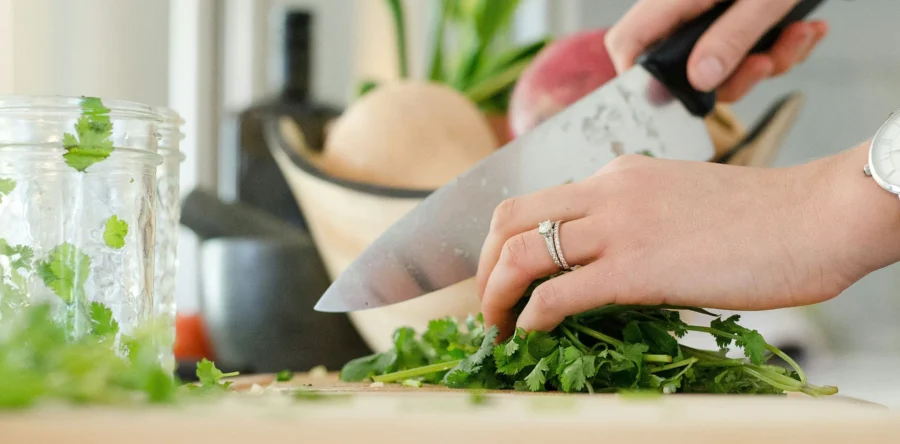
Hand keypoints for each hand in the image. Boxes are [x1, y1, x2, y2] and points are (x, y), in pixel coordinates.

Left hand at [476, 143, 899, 338]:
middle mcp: (606, 191)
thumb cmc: (759, 218)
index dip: (504, 241)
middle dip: (484, 266)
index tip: (503, 276)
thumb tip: (602, 264)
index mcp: (617, 175)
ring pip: (521, 253)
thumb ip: (634, 220)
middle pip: (509, 219)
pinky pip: (558, 294)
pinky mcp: (636, 268)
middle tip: (487, 304)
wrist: (814, 217)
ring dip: (496, 295)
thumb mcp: (678, 201)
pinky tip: (531, 333)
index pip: (535, 201)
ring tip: (497, 327)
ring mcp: (618, 227)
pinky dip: (531, 317)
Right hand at [604, 0, 828, 101]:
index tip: (672, 100)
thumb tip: (701, 81)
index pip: (629, 43)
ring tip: (799, 35)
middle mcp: (685, 9)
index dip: (639, 78)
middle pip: (684, 66)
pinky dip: (780, 46)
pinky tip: (806, 28)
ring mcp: (711, 14)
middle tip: (765, 63)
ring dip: (769, 60)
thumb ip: (731, 38)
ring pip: (723, 63)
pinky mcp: (737, 16)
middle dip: (735, 76)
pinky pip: (748, 49)